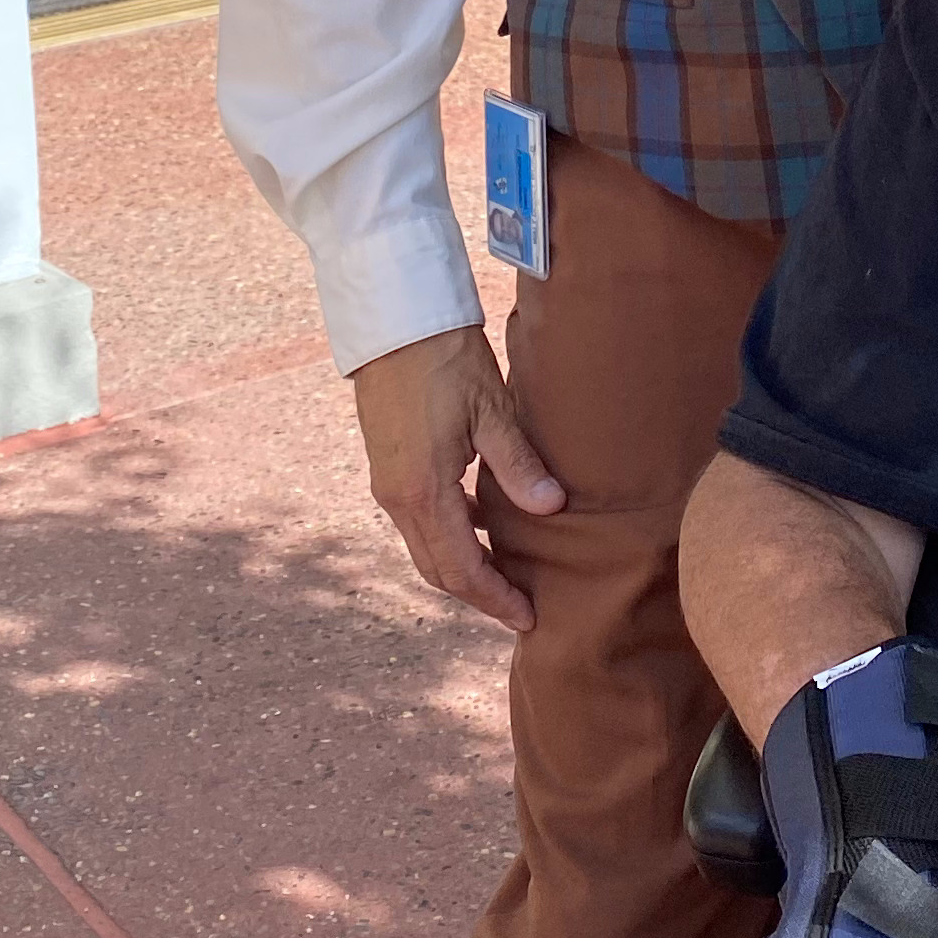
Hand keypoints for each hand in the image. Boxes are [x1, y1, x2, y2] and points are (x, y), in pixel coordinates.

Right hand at [350, 324, 565, 631]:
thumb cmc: (445, 358)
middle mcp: (398, 497)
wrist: (393, 320)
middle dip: (477, 593)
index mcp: (424, 492)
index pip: (461, 570)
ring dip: (462, 564)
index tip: (527, 617)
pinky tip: (481, 519)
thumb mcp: (491, 410)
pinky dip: (448, 533)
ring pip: (425, 546)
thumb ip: (518, 464)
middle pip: (437, 569)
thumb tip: (551, 507)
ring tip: (506, 569)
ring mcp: (387, 482)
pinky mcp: (386, 465)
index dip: (494, 599)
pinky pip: (417, 519)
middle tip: (519, 605)